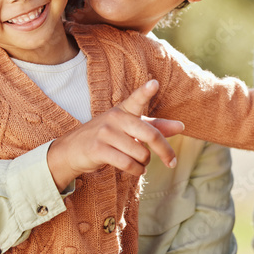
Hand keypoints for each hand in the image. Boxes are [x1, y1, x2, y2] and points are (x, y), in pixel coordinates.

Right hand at [46, 79, 184, 188]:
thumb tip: (181, 126)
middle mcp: (115, 118)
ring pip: (140, 153)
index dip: (145, 92)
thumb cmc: (107, 138)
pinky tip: (135, 169)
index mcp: (124, 110)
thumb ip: (155, 127)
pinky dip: (136, 170)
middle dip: (165, 151)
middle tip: (172, 162)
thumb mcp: (129, 129)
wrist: (71, 151)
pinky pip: (127, 163)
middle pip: (150, 134)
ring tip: (140, 163)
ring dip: (144, 163)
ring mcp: (105, 133)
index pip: (136, 100)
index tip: (155, 83)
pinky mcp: (98, 149)